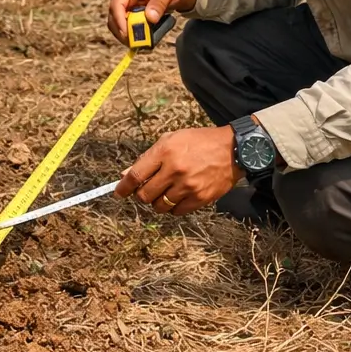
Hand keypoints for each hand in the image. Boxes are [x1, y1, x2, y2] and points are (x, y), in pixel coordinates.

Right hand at [106, 0, 194, 44]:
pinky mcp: (124, 15)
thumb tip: (151, 18)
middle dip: (122, 32)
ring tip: (140, 44)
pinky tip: (140, 40)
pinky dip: (130, 36)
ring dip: (126, 36)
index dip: (119, 21)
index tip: (128, 35)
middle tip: (135, 43)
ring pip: (115, 25)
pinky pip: (122, 28)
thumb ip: (159, 3)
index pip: (116, 5)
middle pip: (113, 17)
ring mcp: (120, 6)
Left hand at [114, 126, 241, 216]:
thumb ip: (148, 157)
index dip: (123, 187)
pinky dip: (173, 207)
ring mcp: (188, 186)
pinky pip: (177, 212)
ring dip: (158, 201)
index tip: (118, 193)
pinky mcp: (200, 198)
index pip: (136, 175)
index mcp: (165, 151)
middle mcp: (175, 170)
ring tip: (166, 191)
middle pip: (145, 195)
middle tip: (147, 189)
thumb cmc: (199, 141)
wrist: (232, 149)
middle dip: (142, 194)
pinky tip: (178, 196)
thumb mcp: (171, 139)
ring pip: (160, 206)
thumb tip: (126, 174)